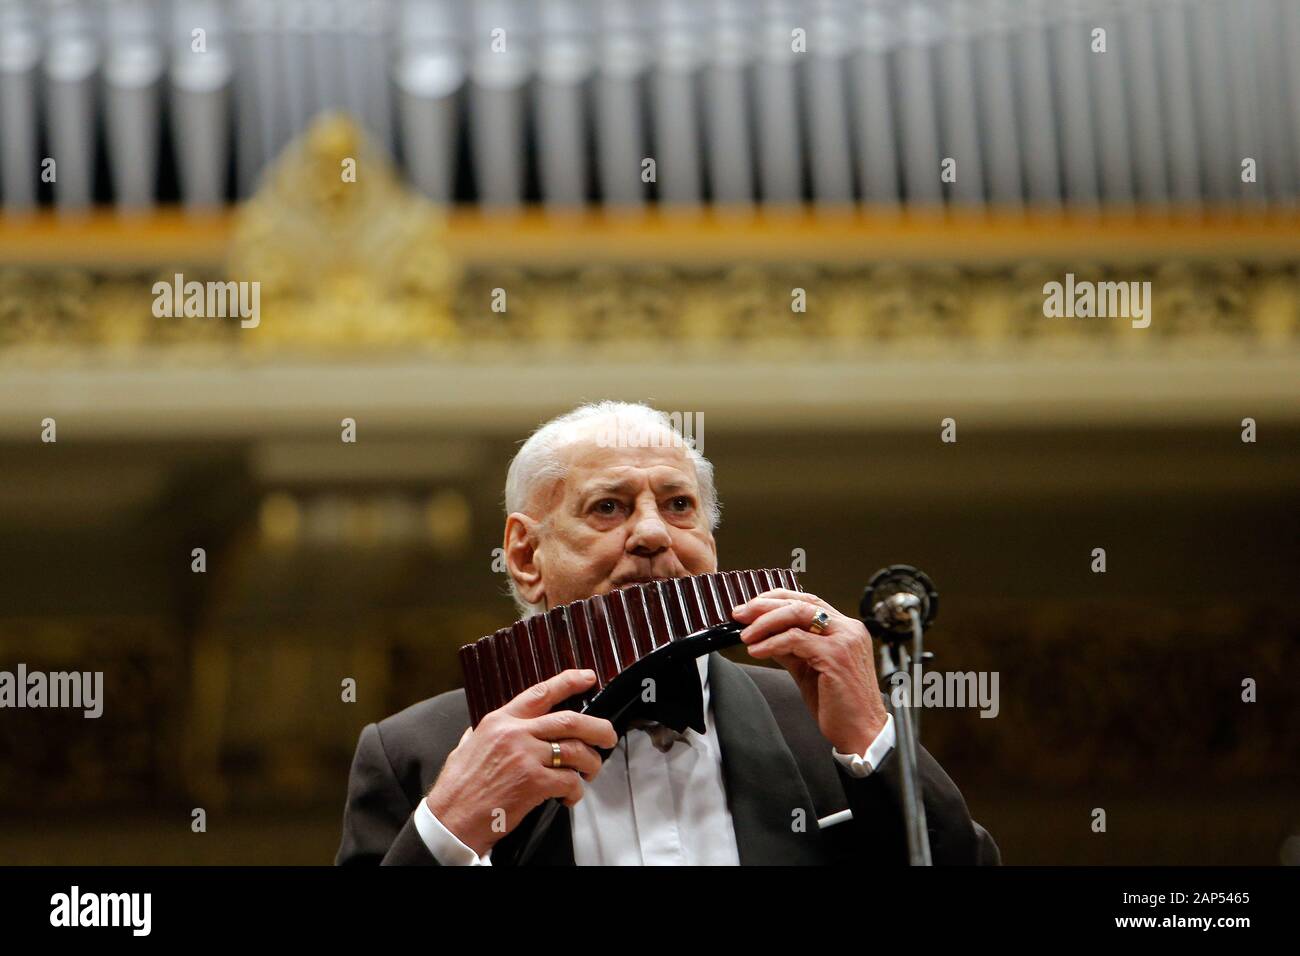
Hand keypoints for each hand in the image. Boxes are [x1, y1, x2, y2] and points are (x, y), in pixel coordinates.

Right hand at [425, 669, 616, 855]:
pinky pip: (569, 781)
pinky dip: (576, 790)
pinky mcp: (533, 782)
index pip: (540, 693)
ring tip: (591, 772)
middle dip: (597, 727)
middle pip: (570, 720)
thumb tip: (485, 730)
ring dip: (592, 762)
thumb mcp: (465, 747)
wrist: (451, 820)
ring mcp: (525, 757)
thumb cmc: (458, 789)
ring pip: (576, 750)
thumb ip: (481, 734)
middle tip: (608, 736)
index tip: (588, 677)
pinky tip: (570, 797)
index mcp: (499, 721)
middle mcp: (514, 734)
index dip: (569, 682)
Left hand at [731, 589, 887, 755]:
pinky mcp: (835, 655)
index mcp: (845, 629)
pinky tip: (757, 651)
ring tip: (746, 635)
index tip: (752, 606)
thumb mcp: (808, 669)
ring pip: (797, 614)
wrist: (860, 733)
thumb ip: (791, 649)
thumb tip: (765, 635)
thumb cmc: (839, 706)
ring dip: (765, 623)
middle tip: (740, 615)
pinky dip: (771, 643)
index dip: (777, 599)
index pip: (808, 600)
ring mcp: (844, 640)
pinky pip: (795, 639)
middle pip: (801, 602)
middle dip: (765, 606)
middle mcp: (848, 629)